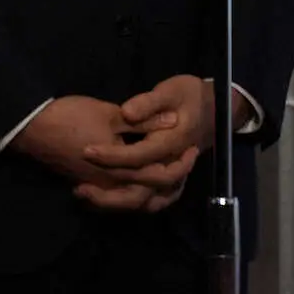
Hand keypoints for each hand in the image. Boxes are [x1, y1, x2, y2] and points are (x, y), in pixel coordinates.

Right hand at [8, 95, 176, 206]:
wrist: (34, 129)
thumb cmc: (72, 118)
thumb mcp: (110, 113)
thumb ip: (142, 120)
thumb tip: (172, 121)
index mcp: (121, 169)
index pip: (159, 175)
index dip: (179, 164)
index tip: (191, 150)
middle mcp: (112, 185)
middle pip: (148, 195)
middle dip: (169, 182)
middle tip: (184, 166)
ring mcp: (99, 188)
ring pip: (132, 202)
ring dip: (152, 194)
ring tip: (166, 179)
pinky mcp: (89, 184)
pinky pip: (117, 198)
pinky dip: (131, 195)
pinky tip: (137, 183)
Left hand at [73, 75, 217, 213]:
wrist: (215, 109)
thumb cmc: (189, 95)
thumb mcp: (170, 90)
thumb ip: (148, 103)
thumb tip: (126, 112)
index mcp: (171, 144)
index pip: (137, 157)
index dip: (111, 156)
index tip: (86, 152)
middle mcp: (172, 166)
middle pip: (140, 188)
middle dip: (108, 190)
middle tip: (79, 187)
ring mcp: (172, 178)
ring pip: (145, 202)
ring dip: (116, 203)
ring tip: (86, 196)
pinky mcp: (169, 182)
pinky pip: (150, 202)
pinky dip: (129, 204)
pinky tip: (105, 198)